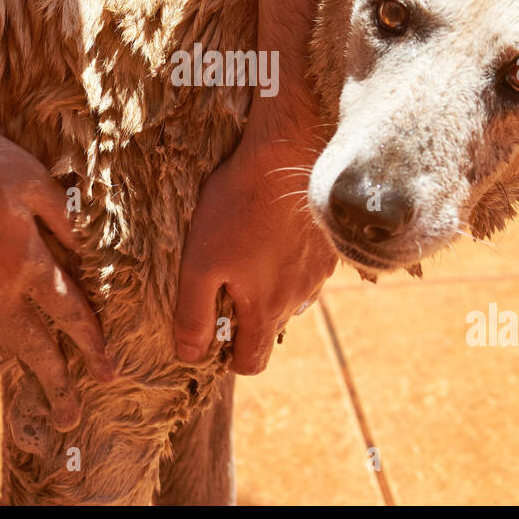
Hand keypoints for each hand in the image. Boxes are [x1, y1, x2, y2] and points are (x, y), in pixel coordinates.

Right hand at [0, 117, 113, 429]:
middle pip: (34, 346)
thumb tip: (90, 246)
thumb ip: (63, 215)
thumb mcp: (29, 178)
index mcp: (25, 261)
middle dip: (57, 383)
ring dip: (26, 365)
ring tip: (43, 385)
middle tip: (71, 419)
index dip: (93, 341)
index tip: (110, 371)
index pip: (70, 311)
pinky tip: (3, 333)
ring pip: (2, 337)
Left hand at [175, 118, 336, 374]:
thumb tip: (189, 354)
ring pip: (290, 296)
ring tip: (248, 247)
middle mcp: (299, 299)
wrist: (287, 156)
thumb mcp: (201, 263)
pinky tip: (272, 230)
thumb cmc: (238, 207)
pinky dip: (288, 259)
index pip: (251, 362)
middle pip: (270, 327)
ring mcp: (319, 272)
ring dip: (270, 285)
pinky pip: (306, 267)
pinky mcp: (329, 245)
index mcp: (267, 310)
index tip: (213, 331)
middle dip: (247, 316)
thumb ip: (194, 314)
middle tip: (224, 278)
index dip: (229, 356)